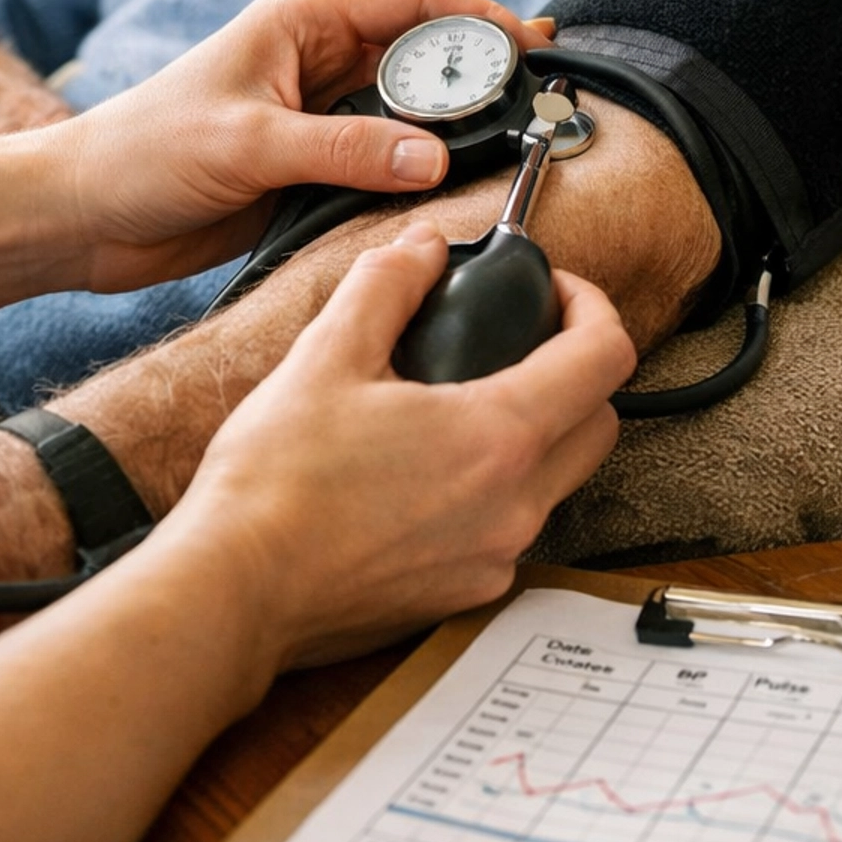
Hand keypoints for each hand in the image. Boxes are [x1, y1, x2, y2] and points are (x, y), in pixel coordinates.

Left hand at [53, 0, 554, 292]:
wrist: (82, 217)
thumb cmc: (143, 155)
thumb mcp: (247, 147)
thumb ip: (343, 152)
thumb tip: (434, 158)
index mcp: (300, 24)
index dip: (477, 16)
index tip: (530, 45)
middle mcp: (316, 64)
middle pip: (422, 56)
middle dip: (477, 75)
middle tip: (534, 107)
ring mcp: (316, 118)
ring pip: (408, 114)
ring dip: (451, 130)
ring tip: (509, 150)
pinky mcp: (309, 171)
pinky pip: (382, 165)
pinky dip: (417, 176)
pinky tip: (450, 194)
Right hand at [171, 222, 633, 670]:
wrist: (236, 588)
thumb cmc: (276, 482)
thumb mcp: (326, 355)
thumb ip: (387, 286)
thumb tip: (423, 247)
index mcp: (498, 437)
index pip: (605, 357)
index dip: (591, 306)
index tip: (555, 290)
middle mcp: (517, 506)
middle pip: (600, 424)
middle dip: (578, 372)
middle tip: (521, 343)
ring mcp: (495, 558)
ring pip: (558, 482)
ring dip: (538, 435)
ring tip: (463, 405)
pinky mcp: (464, 594)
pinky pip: (511, 530)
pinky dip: (494, 491)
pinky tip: (428, 473)